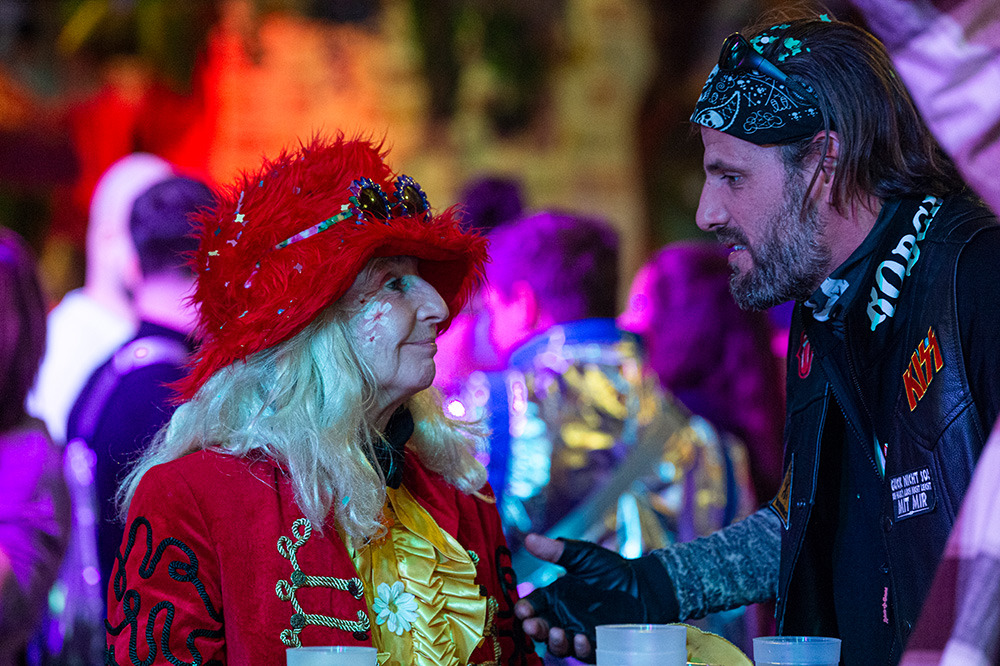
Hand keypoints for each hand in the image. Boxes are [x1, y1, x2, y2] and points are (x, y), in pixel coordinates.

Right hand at [513, 534, 677, 661]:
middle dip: (534, 627)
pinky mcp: (598, 644)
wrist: (645, 586)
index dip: (525, 608)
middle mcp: (564, 617)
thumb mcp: (583, 556)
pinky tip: (580, 638)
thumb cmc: (611, 569)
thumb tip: (529, 538)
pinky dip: (580, 648)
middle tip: (530, 624)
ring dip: (554, 641)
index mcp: (556, 596)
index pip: (534, 604)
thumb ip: (556, 550)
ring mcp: (579, 632)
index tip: (522, 608)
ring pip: (559, 644)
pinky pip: (585, 652)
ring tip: (556, 632)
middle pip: (541, 627)